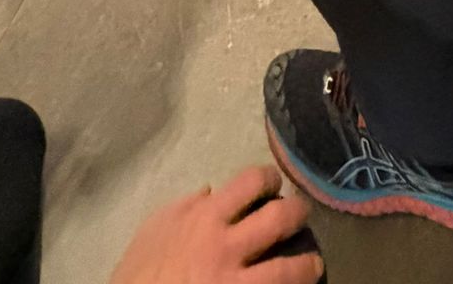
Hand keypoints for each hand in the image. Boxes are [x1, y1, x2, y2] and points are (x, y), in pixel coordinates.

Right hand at [106, 166, 321, 283]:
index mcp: (207, 218)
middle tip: (300, 216)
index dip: (269, 178)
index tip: (272, 184)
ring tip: (313, 264)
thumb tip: (211, 191)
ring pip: (290, 270)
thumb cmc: (139, 272)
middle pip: (281, 218)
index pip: (252, 182)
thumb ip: (185, 207)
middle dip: (298, 213)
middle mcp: (228, 247)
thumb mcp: (155, 228)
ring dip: (307, 264)